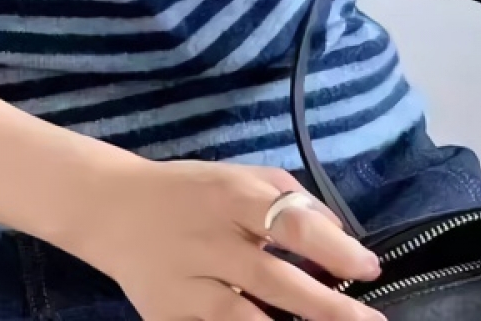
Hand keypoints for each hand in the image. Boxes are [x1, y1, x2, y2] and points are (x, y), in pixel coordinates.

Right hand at [74, 158, 384, 320]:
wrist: (111, 208)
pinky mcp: (168, 317)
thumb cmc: (186, 190)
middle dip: (330, 309)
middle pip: (277, 281)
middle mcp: (210, 241)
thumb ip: (286, 194)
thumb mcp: (234, 174)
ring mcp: (187, 286)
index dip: (336, 250)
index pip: (292, 223)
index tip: (369, 267)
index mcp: (230, 197)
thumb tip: (338, 234)